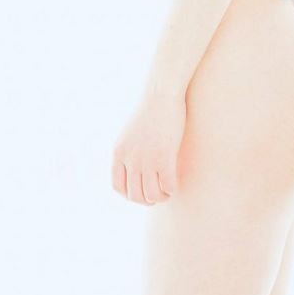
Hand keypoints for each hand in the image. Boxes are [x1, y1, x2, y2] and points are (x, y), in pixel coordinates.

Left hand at [111, 88, 185, 204]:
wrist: (161, 94)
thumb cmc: (150, 111)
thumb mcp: (130, 132)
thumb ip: (128, 150)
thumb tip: (135, 169)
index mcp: (118, 152)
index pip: (118, 187)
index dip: (130, 195)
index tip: (141, 192)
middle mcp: (129, 158)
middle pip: (135, 195)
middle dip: (147, 199)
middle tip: (158, 193)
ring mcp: (146, 159)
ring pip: (151, 195)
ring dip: (161, 197)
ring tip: (167, 190)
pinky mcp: (164, 157)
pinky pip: (168, 186)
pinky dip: (172, 189)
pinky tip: (175, 182)